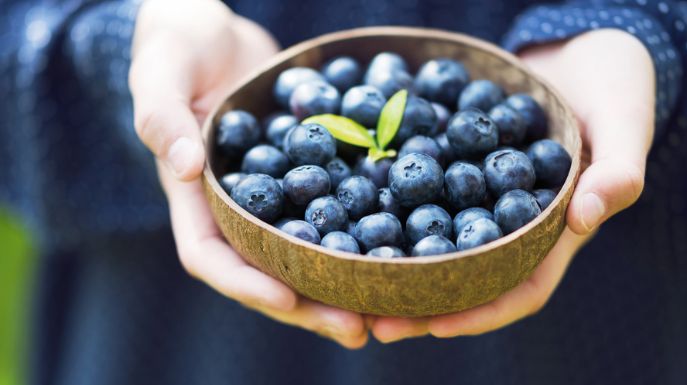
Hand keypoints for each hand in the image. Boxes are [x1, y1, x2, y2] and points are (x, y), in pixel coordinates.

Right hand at [129, 0, 367, 348]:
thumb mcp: (160, 69)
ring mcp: (273, 197)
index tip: (287, 299)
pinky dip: (363, 236)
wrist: (217, 28)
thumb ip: (162, 116)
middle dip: (310, 305)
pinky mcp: (307, 176)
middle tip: (359, 329)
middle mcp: (235, 209)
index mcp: (194, 197)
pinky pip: (335, 212)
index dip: (245, 283)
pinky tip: (402, 250)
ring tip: (389, 311)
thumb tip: (187, 167)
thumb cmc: (176, 43)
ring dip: (344, 285)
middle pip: (268, 272)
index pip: (209, 256)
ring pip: (307, 254)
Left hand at [372, 29, 654, 341]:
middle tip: (376, 321)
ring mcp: (485, 197)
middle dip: (426, 304)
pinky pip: (425, 192)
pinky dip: (394, 205)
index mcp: (557, 230)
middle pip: (470, 278)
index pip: (522, 288)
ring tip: (355, 279)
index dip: (483, 312)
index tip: (437, 327)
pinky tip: (355, 207)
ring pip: (439, 242)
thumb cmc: (617, 85)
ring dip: (401, 265)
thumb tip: (585, 219)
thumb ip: (617, 171)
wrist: (580, 49)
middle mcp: (515, 224)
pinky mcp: (460, 166)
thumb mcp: (625, 121)